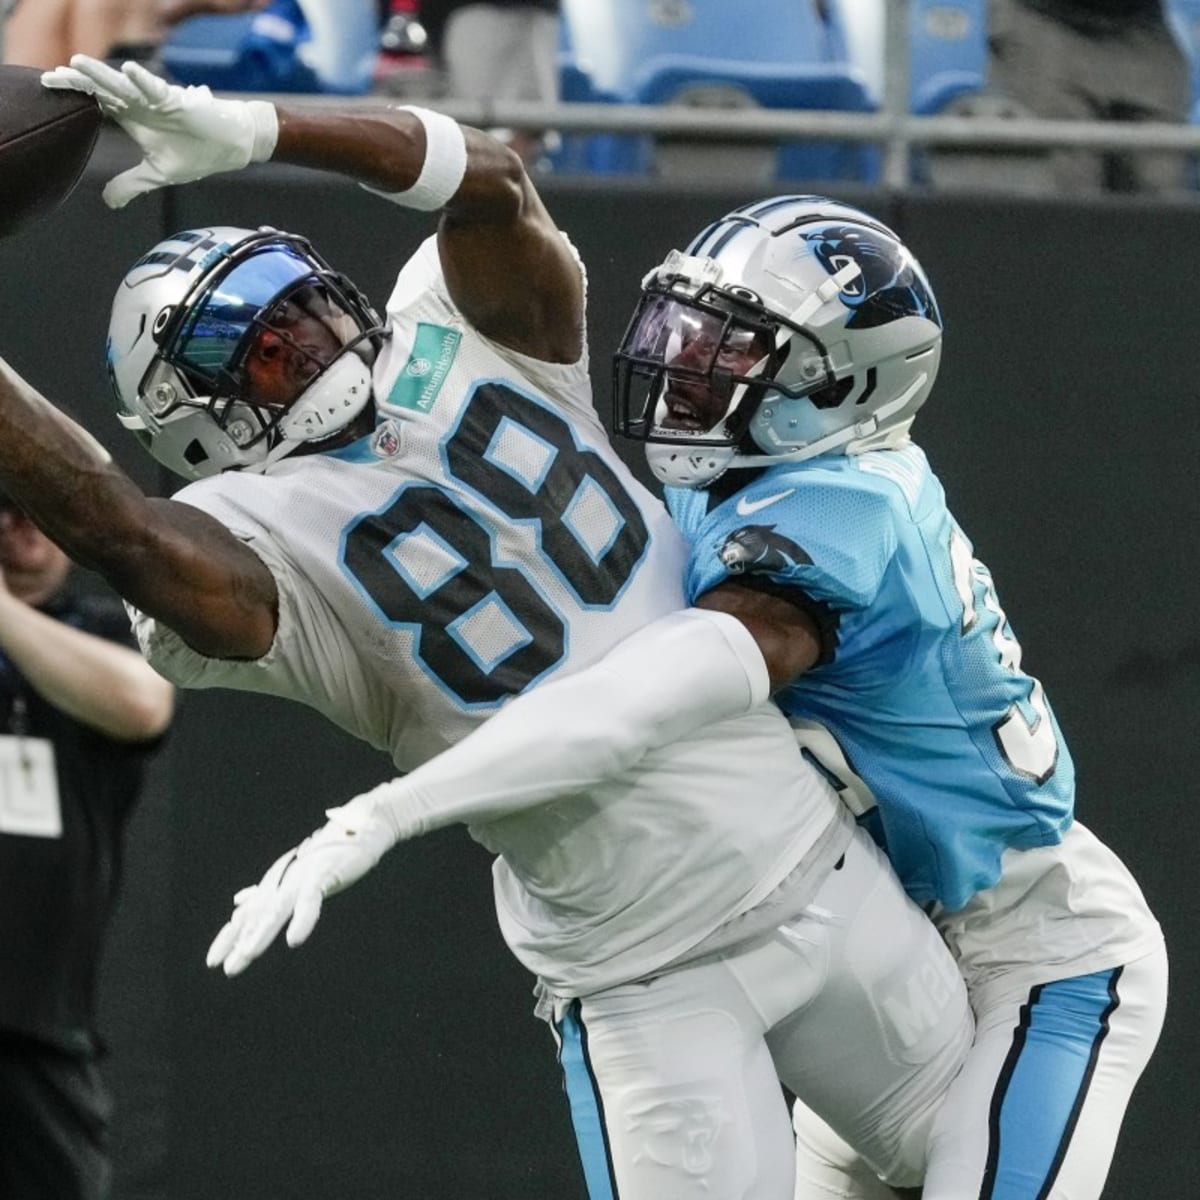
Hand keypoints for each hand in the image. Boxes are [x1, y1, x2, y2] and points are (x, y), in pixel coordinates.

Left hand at [40, 55, 277, 208]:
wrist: (230, 145)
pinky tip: (129, 72)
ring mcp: (156, 101)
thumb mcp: (159, 174)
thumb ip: (131, 185)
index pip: (97, 102)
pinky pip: (157, 89)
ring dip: (102, 75)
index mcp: (133, 117)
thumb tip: (108, 202)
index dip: (75, 95)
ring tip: (78, 64)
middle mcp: (140, 105)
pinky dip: (144, 81)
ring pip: (124, 85)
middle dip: (78, 81)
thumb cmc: (197, 154)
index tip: (50, 89)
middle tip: (51, 77)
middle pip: (103, 89)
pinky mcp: (177, 102)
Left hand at [206, 798, 394, 976]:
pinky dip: (302, 920)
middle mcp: (283, 882)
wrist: (359, 826)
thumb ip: (267, 891)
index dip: (229, 937)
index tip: (213, 961)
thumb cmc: (329, 854)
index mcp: (276, 885)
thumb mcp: (295, 877)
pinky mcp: (323, 874)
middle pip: (256, 914)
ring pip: (277, 908)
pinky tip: (294, 940)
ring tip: (248, 954)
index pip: (247, 914)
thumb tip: (238, 901)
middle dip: (238, 939)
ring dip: (262, 932)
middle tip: (222, 966)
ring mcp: (302, 877)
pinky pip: (310, 900)